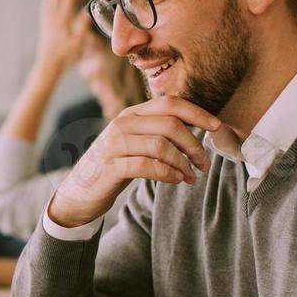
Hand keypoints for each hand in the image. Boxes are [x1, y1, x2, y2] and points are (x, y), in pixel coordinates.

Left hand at [33, 0, 92, 76]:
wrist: (48, 65)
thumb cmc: (65, 57)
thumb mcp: (78, 43)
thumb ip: (83, 26)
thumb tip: (88, 11)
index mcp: (61, 21)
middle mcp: (52, 18)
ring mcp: (46, 20)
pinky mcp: (44, 23)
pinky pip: (46, 4)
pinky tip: (62, 3)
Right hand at [48, 95, 220, 228]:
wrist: (79, 192)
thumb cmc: (114, 166)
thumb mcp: (134, 142)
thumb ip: (157, 131)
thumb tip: (196, 126)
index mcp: (131, 114)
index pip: (169, 103)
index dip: (197, 113)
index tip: (217, 126)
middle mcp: (122, 124)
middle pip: (170, 125)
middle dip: (193, 144)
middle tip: (203, 163)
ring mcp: (114, 145)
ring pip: (161, 146)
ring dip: (183, 163)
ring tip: (190, 176)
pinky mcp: (110, 167)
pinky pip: (147, 166)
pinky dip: (168, 173)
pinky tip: (176, 180)